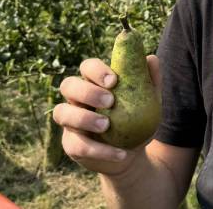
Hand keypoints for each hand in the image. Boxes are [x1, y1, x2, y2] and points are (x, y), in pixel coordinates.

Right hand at [53, 55, 160, 175]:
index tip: (114, 80)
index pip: (87, 67)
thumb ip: (150, 81)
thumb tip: (151, 58)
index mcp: (95, 83)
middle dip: (87, 91)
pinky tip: (121, 153)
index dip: (96, 70)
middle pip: (68, 85)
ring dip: (83, 118)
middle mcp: (78, 99)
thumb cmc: (137, 120)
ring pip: (62, 113)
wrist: (133, 153)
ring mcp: (71, 122)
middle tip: (110, 101)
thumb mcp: (149, 101)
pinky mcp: (71, 144)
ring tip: (107, 125)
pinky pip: (78, 146)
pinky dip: (100, 150)